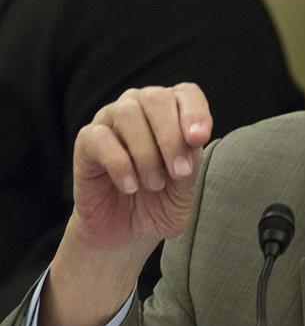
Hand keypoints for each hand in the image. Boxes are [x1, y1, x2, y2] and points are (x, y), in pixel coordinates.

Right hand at [71, 82, 211, 252]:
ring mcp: (110, 120)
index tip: (198, 140)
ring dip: (146, 152)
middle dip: (171, 137)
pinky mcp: (85, 142)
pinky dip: (120, 164)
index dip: (195, 112)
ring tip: (154, 184)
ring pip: (128, 113)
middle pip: (157, 99)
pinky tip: (130, 187)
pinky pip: (100, 138)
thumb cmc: (161, 202)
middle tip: (179, 173)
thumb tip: (191, 139)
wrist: (127, 231)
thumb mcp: (185, 186)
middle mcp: (140, 107)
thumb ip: (191, 160)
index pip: (187, 94)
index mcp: (172, 112)